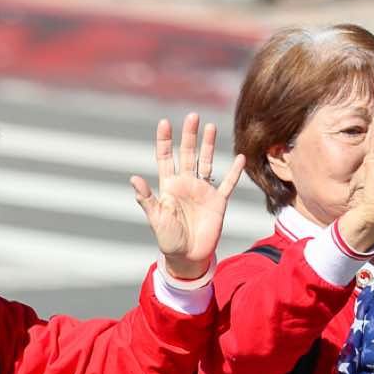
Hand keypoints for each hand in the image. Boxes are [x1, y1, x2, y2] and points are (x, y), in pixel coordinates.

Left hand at [129, 114, 243, 281]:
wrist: (188, 257)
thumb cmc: (168, 239)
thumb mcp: (156, 218)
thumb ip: (147, 198)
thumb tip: (133, 178)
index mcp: (169, 186)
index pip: (166, 158)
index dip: (165, 140)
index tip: (164, 122)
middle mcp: (186, 184)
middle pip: (188, 154)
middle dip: (189, 135)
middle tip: (192, 116)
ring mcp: (203, 191)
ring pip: (207, 162)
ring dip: (209, 145)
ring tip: (211, 126)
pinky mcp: (218, 202)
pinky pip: (228, 183)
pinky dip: (234, 172)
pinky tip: (239, 157)